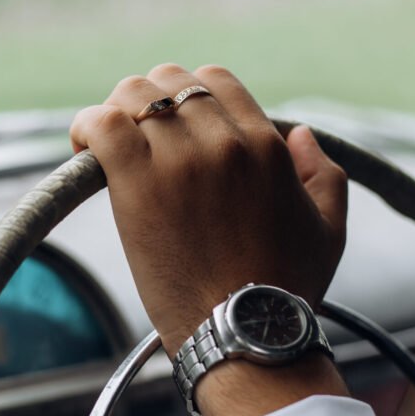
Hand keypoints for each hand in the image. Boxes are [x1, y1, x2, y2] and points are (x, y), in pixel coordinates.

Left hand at [70, 64, 349, 415]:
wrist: (243, 334)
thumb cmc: (286, 291)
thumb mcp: (329, 230)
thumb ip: (323, 174)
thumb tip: (300, 134)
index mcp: (267, 145)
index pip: (214, 81)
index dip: (189, 97)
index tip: (174, 129)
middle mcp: (223, 142)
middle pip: (170, 80)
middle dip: (151, 102)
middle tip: (139, 141)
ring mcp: (179, 160)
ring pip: (132, 94)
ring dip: (116, 112)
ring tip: (108, 146)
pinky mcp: (138, 184)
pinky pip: (102, 124)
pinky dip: (87, 127)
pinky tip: (85, 149)